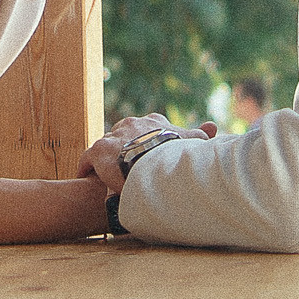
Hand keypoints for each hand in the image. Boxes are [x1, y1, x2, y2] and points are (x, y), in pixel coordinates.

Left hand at [80, 114, 218, 191]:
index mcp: (154, 122)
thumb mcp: (191, 142)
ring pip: (107, 146)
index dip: (148, 138)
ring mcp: (115, 136)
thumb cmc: (177, 153)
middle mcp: (133, 124)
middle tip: (125, 165)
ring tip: (107, 174)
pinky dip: (87, 166)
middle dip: (125, 147)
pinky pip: (89, 158)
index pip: (149, 125)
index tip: (147, 151)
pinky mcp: (100, 150)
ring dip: (107, 158)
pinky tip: (86, 177)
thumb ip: (199, 135)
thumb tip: (212, 128)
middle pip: (125, 134)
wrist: (157, 160)